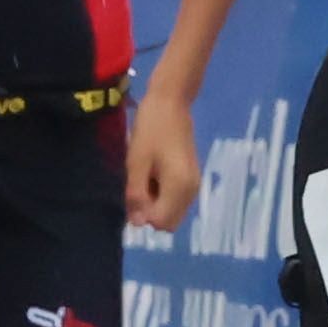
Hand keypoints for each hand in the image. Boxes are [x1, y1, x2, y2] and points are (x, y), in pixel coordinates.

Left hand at [124, 83, 201, 231]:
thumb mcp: (137, 163)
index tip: (133, 193)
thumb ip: (137, 195)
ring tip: (144, 178)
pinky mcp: (191, 177)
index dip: (143, 215)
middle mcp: (192, 191)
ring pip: (172, 212)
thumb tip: (138, 224)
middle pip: (169, 222)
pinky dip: (162, 195)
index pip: (161, 223)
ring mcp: (194, 184)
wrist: (171, 102)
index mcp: (180, 187)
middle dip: (150, 212)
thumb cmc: (151, 130)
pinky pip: (176, 200)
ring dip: (155, 204)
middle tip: (137, 186)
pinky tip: (153, 174)